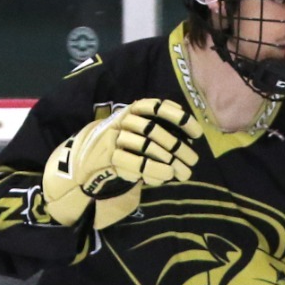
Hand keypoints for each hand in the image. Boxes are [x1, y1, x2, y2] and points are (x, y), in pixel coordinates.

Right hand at [42, 98, 204, 228]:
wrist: (88, 158)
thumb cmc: (122, 144)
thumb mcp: (139, 132)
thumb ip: (160, 131)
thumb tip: (187, 141)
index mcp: (132, 110)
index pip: (157, 107)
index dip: (178, 118)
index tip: (197, 133)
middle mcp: (122, 120)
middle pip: (153, 130)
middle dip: (177, 146)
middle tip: (194, 160)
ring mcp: (114, 138)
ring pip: (145, 147)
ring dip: (168, 161)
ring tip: (183, 172)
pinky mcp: (108, 158)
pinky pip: (134, 164)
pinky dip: (153, 171)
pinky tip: (166, 177)